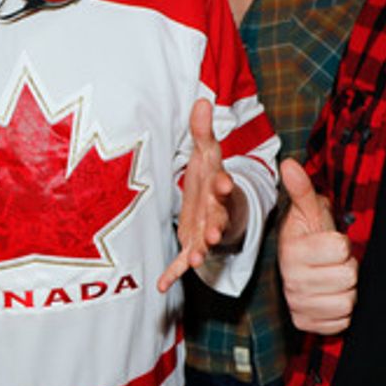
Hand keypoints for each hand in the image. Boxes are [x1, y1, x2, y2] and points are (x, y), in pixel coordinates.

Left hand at [157, 98, 244, 292]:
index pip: (223, 184)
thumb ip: (203, 131)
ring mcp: (205, 231)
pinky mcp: (192, 245)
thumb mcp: (208, 152)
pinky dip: (173, 274)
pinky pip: (183, 262)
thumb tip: (202, 99)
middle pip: (217, 219)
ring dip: (200, 251)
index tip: (223, 182)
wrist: (219, 205)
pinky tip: (161, 285)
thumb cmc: (212, 176)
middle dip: (215, 226)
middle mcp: (215, 212)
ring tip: (198, 259)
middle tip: (214, 234)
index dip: (223, 184)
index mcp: (219, 188)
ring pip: (204, 243)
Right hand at [277, 158, 355, 334]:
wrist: (299, 268)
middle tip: (335, 263)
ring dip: (347, 291)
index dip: (342, 244)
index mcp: (292, 252)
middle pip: (347, 277)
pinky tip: (332, 297)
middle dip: (347, 268)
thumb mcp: (308, 212)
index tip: (332, 242)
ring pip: (347, 301)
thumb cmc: (309, 237)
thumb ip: (301, 189)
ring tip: (334, 279)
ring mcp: (299, 305)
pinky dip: (343, 312)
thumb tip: (289, 163)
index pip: (340, 248)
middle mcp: (292, 282)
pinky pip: (342, 321)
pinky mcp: (307, 325)